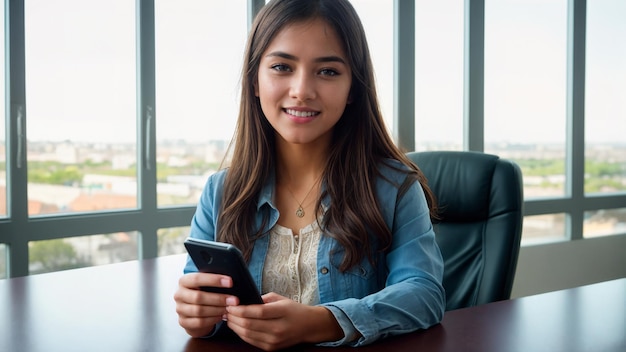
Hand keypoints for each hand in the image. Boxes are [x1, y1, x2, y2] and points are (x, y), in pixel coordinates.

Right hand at [173, 272, 238, 337]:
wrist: (191, 310)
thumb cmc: (201, 293)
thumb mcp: (204, 284)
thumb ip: (213, 281)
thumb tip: (229, 281)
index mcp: (184, 281)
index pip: (197, 278)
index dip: (214, 280)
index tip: (230, 282)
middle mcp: (179, 295)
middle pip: (198, 297)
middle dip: (218, 298)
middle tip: (233, 300)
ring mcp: (180, 309)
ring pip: (199, 310)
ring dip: (217, 310)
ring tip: (228, 308)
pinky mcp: (183, 322)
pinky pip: (199, 322)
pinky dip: (212, 319)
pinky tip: (221, 316)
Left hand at [225, 292, 343, 350]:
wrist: (309, 326)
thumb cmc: (293, 310)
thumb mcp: (280, 299)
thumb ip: (262, 299)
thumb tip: (242, 301)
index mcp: (282, 312)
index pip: (257, 312)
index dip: (240, 309)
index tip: (230, 304)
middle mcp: (278, 328)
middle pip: (249, 325)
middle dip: (233, 317)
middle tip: (225, 310)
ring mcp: (274, 340)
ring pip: (247, 335)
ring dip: (234, 326)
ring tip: (228, 318)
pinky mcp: (271, 348)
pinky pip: (251, 341)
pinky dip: (241, 333)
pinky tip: (237, 326)